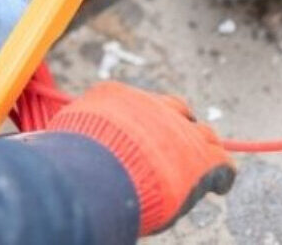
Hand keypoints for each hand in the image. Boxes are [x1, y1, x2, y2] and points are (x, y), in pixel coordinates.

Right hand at [48, 82, 233, 235]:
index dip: (144, 119)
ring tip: (203, 158)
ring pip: (203, 134)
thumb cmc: (74, 155)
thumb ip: (75, 130)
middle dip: (177, 123)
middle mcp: (153, 107)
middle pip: (175, 109)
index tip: (142, 131)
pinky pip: (222, 164)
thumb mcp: (65, 131)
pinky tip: (221, 186)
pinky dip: (222, 176)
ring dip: (202, 147)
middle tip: (176, 140)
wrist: (99, 169)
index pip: (138, 102)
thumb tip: (58, 138)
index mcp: (117, 96)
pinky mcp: (202, 159)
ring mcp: (180, 131)